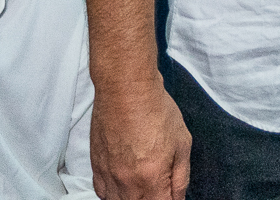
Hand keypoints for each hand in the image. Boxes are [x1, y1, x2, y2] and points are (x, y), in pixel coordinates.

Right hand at [90, 78, 190, 199]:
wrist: (126, 90)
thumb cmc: (155, 110)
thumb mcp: (183, 143)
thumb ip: (181, 177)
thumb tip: (179, 196)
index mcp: (151, 179)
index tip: (172, 194)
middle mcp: (127, 184)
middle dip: (153, 198)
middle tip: (160, 184)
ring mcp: (109, 177)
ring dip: (134, 198)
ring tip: (144, 182)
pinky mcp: (96, 168)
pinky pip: (103, 193)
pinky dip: (115, 193)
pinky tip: (125, 183)